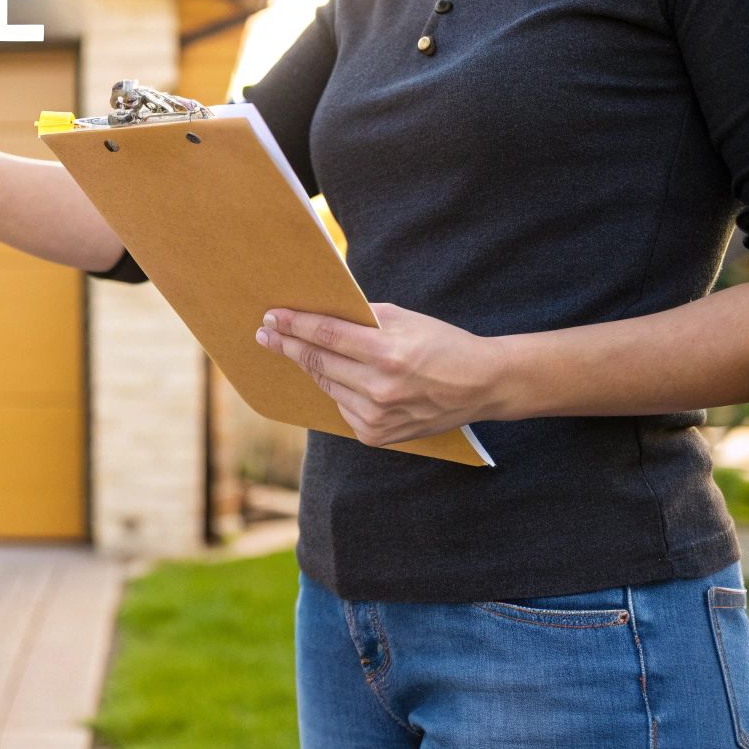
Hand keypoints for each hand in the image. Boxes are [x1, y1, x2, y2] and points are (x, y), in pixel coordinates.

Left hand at [254, 303, 511, 445]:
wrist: (482, 385)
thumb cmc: (442, 344)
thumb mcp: (406, 319)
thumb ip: (362, 318)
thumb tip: (317, 313)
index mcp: (389, 354)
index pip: (327, 336)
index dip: (295, 325)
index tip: (272, 317)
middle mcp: (380, 389)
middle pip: (318, 363)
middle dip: (288, 345)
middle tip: (266, 333)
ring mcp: (377, 417)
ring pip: (327, 386)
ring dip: (311, 367)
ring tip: (296, 350)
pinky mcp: (376, 435)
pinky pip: (342, 407)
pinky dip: (339, 391)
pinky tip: (345, 379)